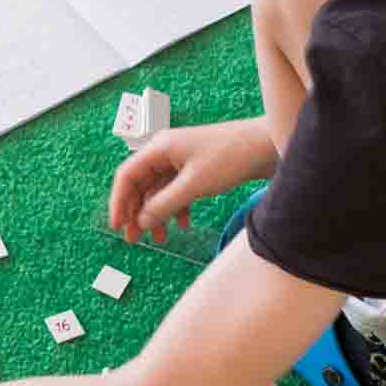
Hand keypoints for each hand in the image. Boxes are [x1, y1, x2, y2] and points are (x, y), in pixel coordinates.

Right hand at [108, 118, 274, 244]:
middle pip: (140, 185)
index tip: (118, 227)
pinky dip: (177, 208)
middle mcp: (166, 152)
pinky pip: (177, 191)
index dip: (118, 202)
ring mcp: (181, 160)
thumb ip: (164, 204)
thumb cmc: (230, 157)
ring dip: (157, 214)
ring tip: (160, 238)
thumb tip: (141, 221)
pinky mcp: (196, 168)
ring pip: (158, 191)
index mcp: (159, 148)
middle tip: (135, 240)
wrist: (266, 145)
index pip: (126, 175)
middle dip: (137, 212)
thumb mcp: (193, 185)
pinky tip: (184, 224)